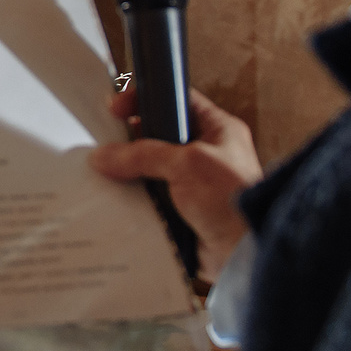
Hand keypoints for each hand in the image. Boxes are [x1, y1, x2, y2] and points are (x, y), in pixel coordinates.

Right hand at [86, 85, 260, 282]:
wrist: (245, 251)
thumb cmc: (234, 200)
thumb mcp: (187, 163)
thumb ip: (143, 154)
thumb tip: (105, 155)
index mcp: (217, 131)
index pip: (177, 101)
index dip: (147, 99)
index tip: (118, 108)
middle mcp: (206, 155)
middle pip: (158, 137)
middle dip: (132, 141)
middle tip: (107, 144)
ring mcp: (193, 185)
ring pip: (150, 172)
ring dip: (131, 176)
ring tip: (105, 174)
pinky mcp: (182, 212)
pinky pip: (150, 201)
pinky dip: (135, 203)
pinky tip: (117, 202)